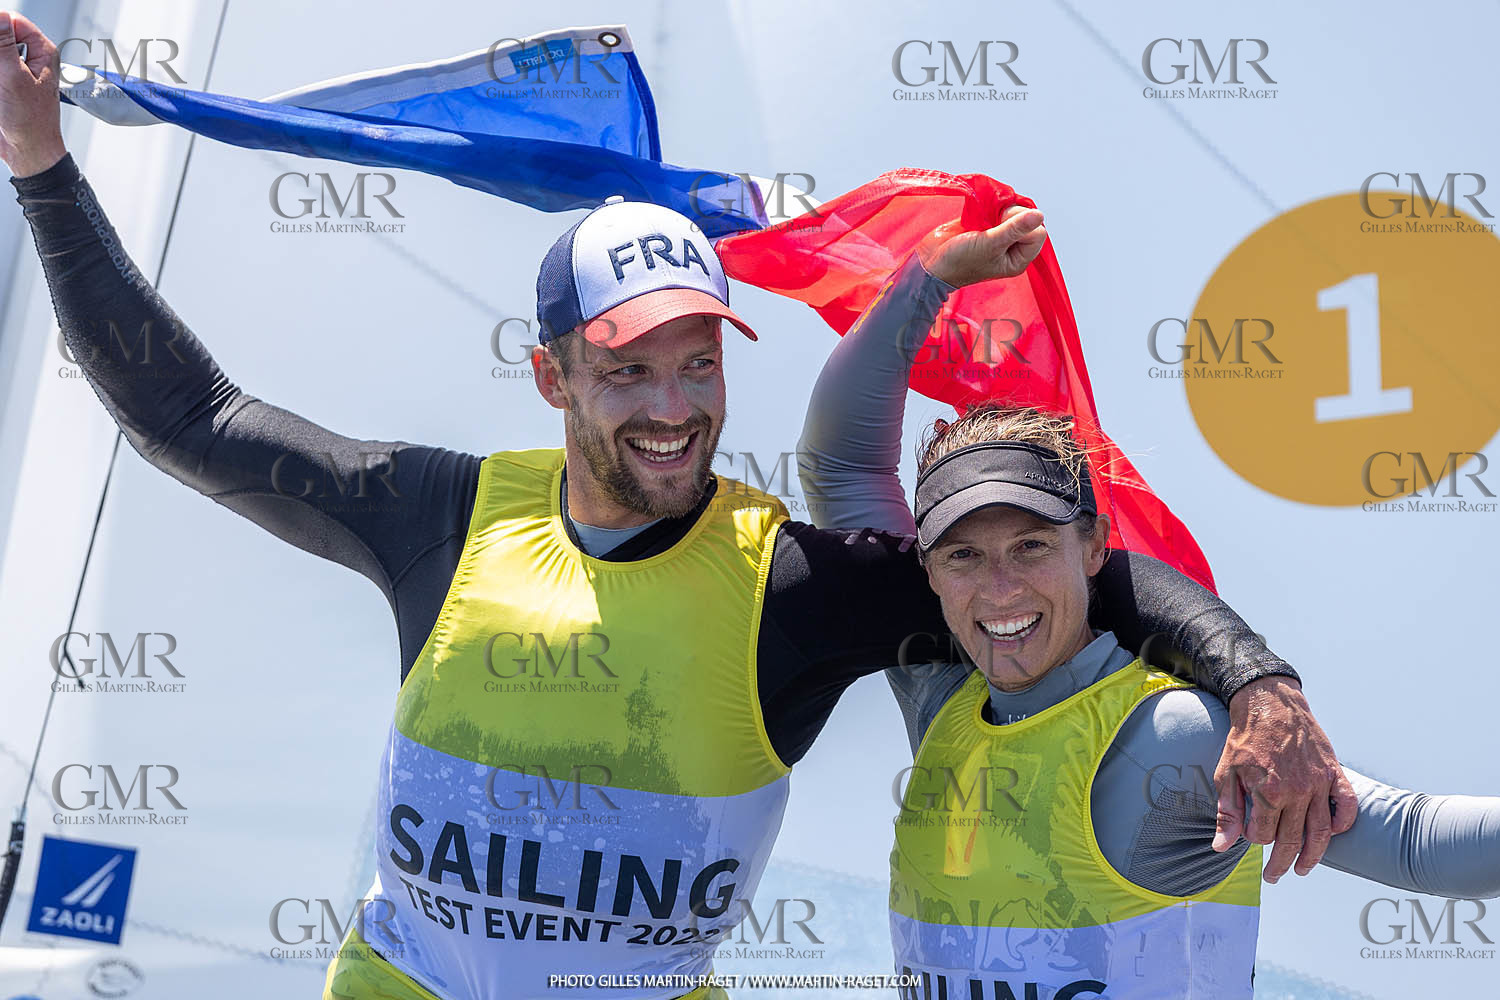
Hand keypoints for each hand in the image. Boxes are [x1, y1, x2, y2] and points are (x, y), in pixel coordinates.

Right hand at [0, 10, 65, 177]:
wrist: (27, 151)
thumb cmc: (31, 121)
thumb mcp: (13, 77)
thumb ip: (3, 44)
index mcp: (42, 51)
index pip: (12, 20)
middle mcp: (30, 58)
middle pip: (0, 36)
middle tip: (1, 75)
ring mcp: (15, 70)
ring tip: (2, 89)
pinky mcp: (4, 81)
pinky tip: (1, 97)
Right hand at [916, 204, 1047, 287]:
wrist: (930, 262)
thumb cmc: (959, 261)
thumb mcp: (989, 245)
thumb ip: (1013, 229)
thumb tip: (1039, 215)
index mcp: (1018, 259)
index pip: (1038, 233)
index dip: (1023, 224)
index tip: (1002, 226)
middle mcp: (1012, 247)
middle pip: (1028, 219)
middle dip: (1011, 214)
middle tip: (991, 221)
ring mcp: (1000, 235)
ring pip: (1014, 211)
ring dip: (1001, 207)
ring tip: (984, 216)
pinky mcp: (986, 224)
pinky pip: (999, 208)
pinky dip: (992, 204)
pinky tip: (979, 211)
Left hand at [1213, 675, 1357, 882]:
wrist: (1269, 704)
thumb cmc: (1244, 740)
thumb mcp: (1225, 774)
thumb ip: (1226, 813)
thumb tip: (1220, 847)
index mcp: (1267, 793)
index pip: (1262, 836)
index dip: (1254, 840)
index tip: (1250, 835)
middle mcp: (1296, 792)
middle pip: (1292, 841)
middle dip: (1282, 864)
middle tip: (1274, 877)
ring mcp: (1318, 783)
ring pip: (1322, 832)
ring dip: (1313, 856)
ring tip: (1302, 869)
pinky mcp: (1333, 772)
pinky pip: (1346, 805)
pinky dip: (1343, 823)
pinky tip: (1334, 834)